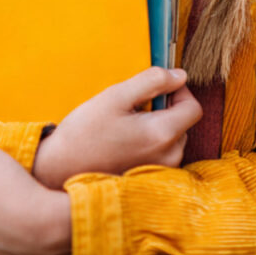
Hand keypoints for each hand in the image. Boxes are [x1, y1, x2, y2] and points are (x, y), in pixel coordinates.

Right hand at [33, 66, 201, 189]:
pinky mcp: (149, 178)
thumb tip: (180, 76)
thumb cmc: (86, 131)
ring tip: (127, 122)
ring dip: (159, 124)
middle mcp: (168, 157)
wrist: (62, 169)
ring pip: (174, 137)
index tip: (159, 86)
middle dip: (167, 107)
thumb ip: (152, 81)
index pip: (194, 107)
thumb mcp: (117, 95)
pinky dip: (152, 140)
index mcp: (162, 134)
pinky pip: (163, 152)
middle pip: (184, 122)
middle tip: (135, 104)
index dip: (179, 91)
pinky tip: (126, 138)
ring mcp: (160, 171)